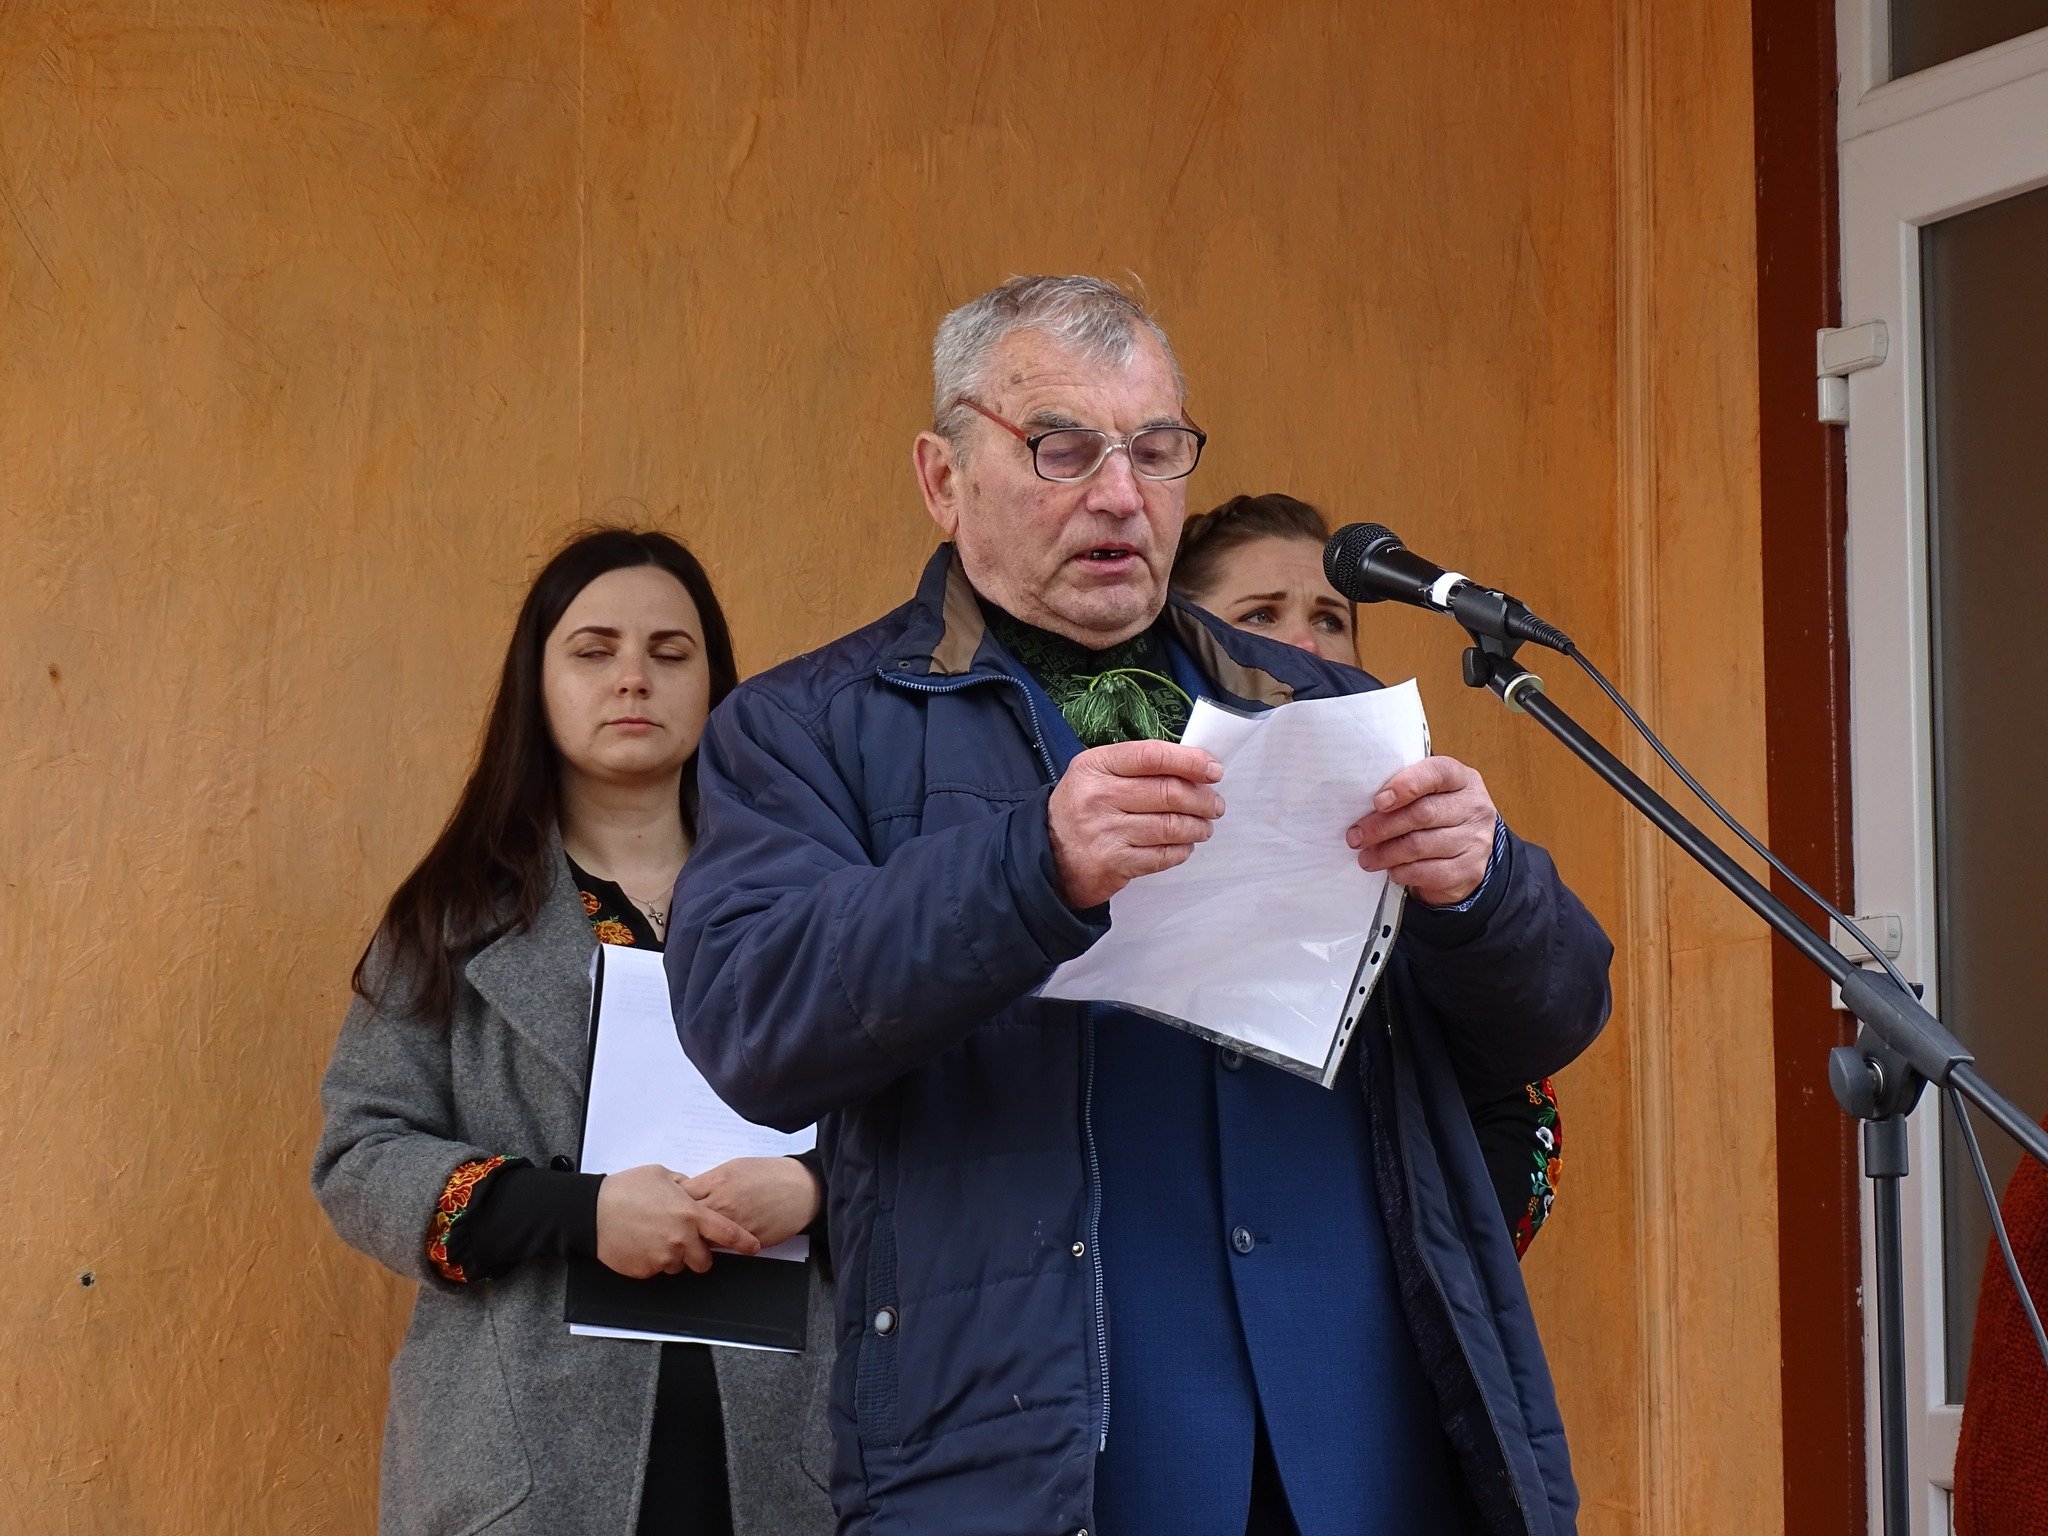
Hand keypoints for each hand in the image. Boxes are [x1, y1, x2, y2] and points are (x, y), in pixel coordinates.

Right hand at [595, 1163, 760, 1277]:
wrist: (592, 1211)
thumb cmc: (626, 1189)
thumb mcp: (662, 1175)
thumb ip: (686, 1186)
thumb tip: (695, 1190)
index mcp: (690, 1214)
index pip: (728, 1233)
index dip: (744, 1242)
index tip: (754, 1247)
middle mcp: (681, 1239)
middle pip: (705, 1261)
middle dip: (699, 1253)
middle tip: (684, 1239)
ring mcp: (662, 1257)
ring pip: (679, 1266)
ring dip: (674, 1256)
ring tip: (654, 1235)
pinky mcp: (645, 1271)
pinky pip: (657, 1270)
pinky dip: (653, 1261)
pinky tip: (641, 1243)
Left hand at [681, 1156, 821, 1249]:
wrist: (802, 1189)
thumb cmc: (769, 1174)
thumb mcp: (735, 1167)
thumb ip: (710, 1181)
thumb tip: (688, 1193)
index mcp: (718, 1181)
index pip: (682, 1195)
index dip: (674, 1202)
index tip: (672, 1206)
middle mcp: (723, 1202)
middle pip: (687, 1220)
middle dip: (681, 1224)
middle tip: (678, 1227)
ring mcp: (735, 1223)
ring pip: (703, 1238)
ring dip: (698, 1239)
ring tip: (696, 1237)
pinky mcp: (747, 1240)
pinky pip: (724, 1248)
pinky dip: (718, 1246)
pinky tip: (719, 1241)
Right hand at [1047, 739, 1225, 908]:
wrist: (1046, 857)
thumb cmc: (1080, 810)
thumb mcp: (1095, 775)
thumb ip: (1136, 768)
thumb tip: (1193, 768)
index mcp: (1095, 765)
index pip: (1152, 756)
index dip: (1190, 761)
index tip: (1214, 770)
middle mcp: (1099, 796)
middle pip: (1168, 792)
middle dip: (1202, 798)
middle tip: (1215, 804)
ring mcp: (1106, 831)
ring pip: (1171, 825)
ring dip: (1197, 826)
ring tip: (1204, 826)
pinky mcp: (1115, 863)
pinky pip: (1162, 855)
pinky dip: (1182, 850)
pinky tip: (1185, 845)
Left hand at [1346, 756, 1497, 906]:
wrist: (1467, 853)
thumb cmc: (1437, 816)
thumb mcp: (1428, 795)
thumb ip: (1404, 792)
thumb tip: (1360, 806)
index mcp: (1462, 779)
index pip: (1437, 773)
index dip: (1406, 785)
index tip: (1378, 801)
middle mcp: (1474, 807)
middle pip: (1422, 813)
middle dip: (1382, 826)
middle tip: (1356, 836)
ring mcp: (1475, 839)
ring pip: (1420, 845)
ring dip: (1386, 853)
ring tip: (1366, 857)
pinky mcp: (1470, 869)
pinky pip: (1428, 872)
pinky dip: (1403, 871)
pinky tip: (1391, 870)